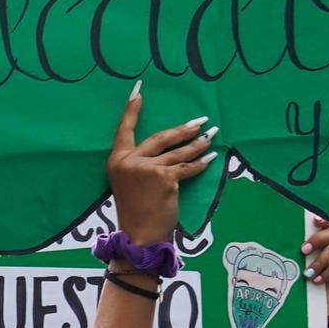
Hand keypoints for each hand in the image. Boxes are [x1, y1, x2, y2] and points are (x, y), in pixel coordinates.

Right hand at [107, 84, 215, 246]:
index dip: (132, 109)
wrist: (139, 236)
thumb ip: (139, 164)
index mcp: (117, 160)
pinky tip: (211, 157)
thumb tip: (167, 148)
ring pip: (178, 151)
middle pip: (161, 137)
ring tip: (211, 135)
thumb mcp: (128, 183)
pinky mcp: (164, 178)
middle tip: (201, 121)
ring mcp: (146, 168)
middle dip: (183, 129)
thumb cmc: (136, 211)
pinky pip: (187, 167)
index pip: (124, 129)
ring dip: (198, 143)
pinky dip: (201, 163)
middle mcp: (129, 161)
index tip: (139, 90)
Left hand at [304, 218, 328, 318]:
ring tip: (308, 274)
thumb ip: (299, 257)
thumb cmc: (304, 290)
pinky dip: (326, 272)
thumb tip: (284, 241)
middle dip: (317, 239)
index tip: (313, 220)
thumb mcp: (300, 270)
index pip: (327, 228)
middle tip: (303, 250)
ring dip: (319, 261)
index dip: (323, 221)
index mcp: (323, 248)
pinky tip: (317, 281)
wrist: (316, 315)